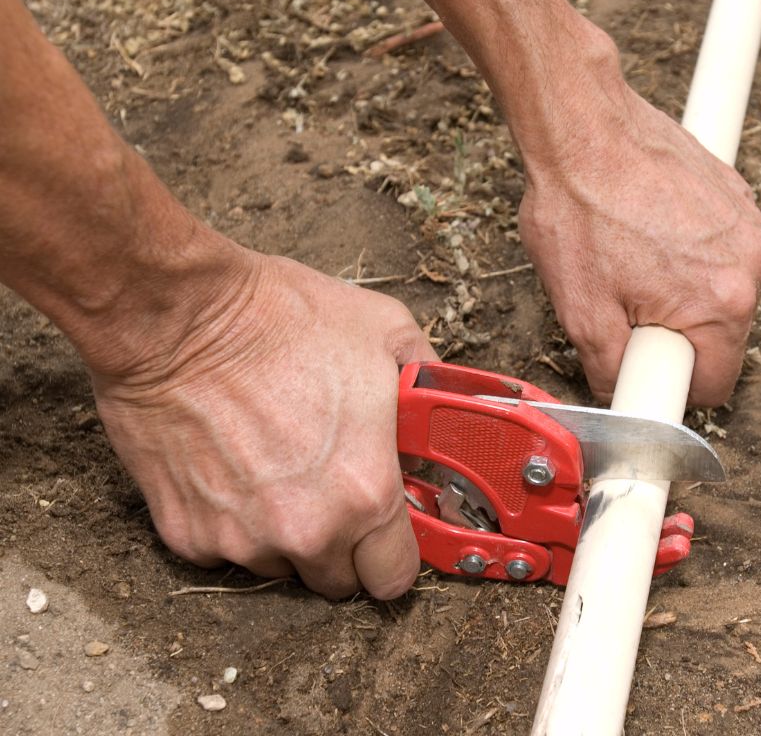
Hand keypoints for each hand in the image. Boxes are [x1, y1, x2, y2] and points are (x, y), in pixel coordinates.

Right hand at [90, 252, 436, 598]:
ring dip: (286, 535)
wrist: (179, 319)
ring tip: (277, 469)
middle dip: (344, 545)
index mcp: (366, 494)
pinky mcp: (188, 534)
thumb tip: (442, 405)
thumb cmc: (281, 321)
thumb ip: (426, 383)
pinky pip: (223, 548)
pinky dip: (232, 521)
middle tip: (334, 492)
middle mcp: (307, 531)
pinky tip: (232, 466)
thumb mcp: (387, 334)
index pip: (395, 577)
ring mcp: (242, 538)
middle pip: (338, 581)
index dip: (396, 554)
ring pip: (280, 565)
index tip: (390, 531)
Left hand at [518, 86, 760, 406]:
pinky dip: (687, 248)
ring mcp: (749, 224)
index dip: (671, 383)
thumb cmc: (579, 207)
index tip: (644, 363)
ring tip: (632, 255)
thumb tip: (622, 391)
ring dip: (681, 287)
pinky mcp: (737, 195)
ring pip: (720, 289)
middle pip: (721, 335)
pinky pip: (717, 247)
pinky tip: (646, 227)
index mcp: (723, 302)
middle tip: (626, 299)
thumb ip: (611, 369)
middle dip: (675, 330)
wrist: (582, 125)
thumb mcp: (581, 312)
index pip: (717, 383)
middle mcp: (752, 263)